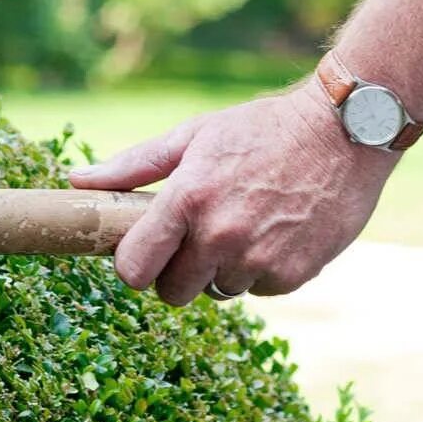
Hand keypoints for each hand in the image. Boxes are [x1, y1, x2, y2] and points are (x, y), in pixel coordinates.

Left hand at [68, 86, 399, 304]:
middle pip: (173, 293)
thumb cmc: (262, 129)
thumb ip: (134, 166)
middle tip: (198, 238)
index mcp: (187, 199)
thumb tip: (77, 181)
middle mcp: (220, 235)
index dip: (135, 265)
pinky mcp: (294, 273)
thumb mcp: (194, 136)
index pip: (134, 269)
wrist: (345, 130)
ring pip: (219, 292)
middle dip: (179, 273)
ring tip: (247, 224)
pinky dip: (264, 269)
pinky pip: (260, 289)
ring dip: (225, 269)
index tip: (145, 253)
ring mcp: (258, 258)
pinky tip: (278, 231)